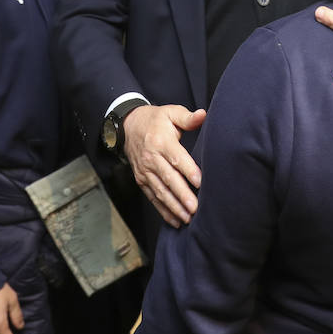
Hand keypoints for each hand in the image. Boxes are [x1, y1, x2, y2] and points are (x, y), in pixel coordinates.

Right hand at [123, 104, 206, 225]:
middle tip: (195, 207)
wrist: (128, 126)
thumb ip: (187, 117)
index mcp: (161, 141)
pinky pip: (153, 197)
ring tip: (188, 218)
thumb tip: (203, 115)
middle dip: (182, 195)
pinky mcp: (141, 180)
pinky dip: (164, 211)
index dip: (188, 170)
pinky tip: (175, 220)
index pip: (176, 158)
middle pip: (168, 178)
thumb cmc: (155, 120)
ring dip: (174, 206)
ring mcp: (145, 171)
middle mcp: (151, 158)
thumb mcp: (170, 112)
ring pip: (161, 191)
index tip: (200, 182)